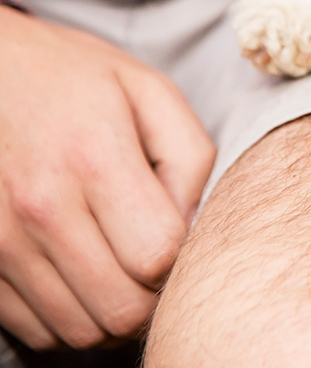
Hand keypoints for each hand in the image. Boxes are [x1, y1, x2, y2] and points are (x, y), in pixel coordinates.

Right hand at [0, 8, 215, 348]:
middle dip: (152, 297)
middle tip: (155, 266)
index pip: (157, 255)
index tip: (177, 235)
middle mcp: (42, 206)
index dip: (182, 258)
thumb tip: (194, 225)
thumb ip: (188, 157)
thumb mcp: (148, 90)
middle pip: (121, 307)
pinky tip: (81, 279)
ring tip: (121, 273)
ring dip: (112, 315)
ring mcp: (2, 238)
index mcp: (94, 158)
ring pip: (79, 329)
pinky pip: (34, 329)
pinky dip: (68, 318)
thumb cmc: (73, 78)